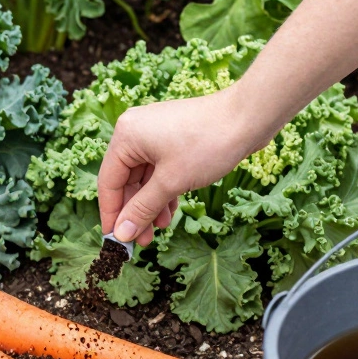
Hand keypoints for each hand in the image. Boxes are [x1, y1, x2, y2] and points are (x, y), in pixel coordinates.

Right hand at [97, 84, 272, 245]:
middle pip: (126, 180)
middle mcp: (135, 131)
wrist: (248, 118)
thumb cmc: (208, 144)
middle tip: (142, 240)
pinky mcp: (173, 138)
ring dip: (150, 204)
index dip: (111, 213)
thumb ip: (142, 209)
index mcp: (126, 135)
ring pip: (144, 178)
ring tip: (160, 229)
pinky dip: (163, 191)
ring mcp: (155, 133)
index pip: (109, 182)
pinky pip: (159, 170)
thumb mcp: (171, 182)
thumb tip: (122, 234)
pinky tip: (169, 212)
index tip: (115, 239)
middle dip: (135, 211)